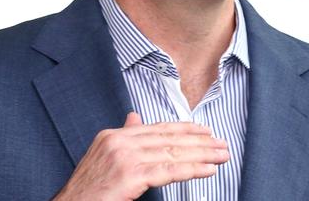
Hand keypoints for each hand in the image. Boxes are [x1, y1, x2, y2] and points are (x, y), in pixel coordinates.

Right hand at [53, 112, 228, 200]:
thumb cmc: (87, 191)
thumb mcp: (103, 157)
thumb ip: (123, 137)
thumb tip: (134, 117)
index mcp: (113, 136)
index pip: (156, 129)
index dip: (184, 129)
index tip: (205, 131)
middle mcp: (118, 142)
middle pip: (168, 139)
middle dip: (199, 141)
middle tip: (221, 144)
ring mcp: (123, 158)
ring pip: (171, 153)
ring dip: (201, 154)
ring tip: (220, 155)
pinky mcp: (129, 176)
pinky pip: (168, 171)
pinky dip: (191, 169)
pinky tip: (207, 170)